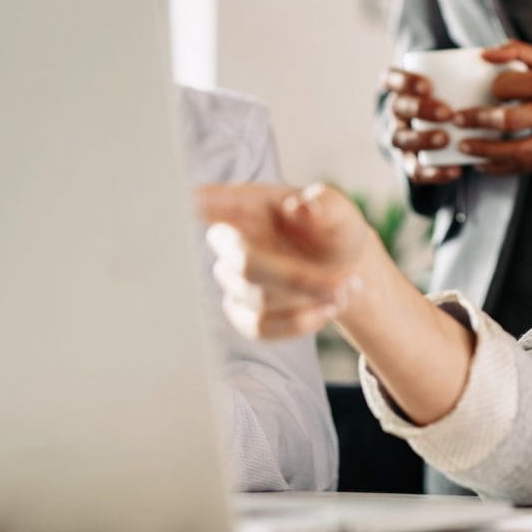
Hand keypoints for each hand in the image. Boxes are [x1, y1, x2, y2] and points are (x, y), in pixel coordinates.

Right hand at [198, 182, 380, 339]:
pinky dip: (297, 324)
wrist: (344, 266)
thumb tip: (301, 208)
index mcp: (246, 204)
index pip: (206, 203)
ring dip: (306, 301)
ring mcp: (233, 277)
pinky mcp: (241, 311)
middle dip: (297, 279)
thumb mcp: (340, 210)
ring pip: (257, 300)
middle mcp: (231, 240)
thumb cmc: (333, 228)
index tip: (187, 203)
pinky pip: (258, 328)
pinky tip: (324, 310)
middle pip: (244, 265)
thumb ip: (325, 204)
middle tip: (342, 283)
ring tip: (343, 290)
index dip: (191, 207)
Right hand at [381, 67, 461, 185]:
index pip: (391, 79)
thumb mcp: (460, 76)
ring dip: (421, 140)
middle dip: (419, 109)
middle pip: (398, 108)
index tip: (429, 85)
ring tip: (446, 139)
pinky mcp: (411, 161)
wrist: (453, 125)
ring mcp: (401, 137)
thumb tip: (491, 54)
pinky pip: (415, 171)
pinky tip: (454, 171)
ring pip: (400, 139)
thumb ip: (472, 65)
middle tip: (447, 112)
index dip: (404, 81)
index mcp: (403, 88)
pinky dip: (432, 173)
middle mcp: (397, 112)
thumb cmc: (459, 93)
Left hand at [454, 42, 531, 174]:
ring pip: (516, 151)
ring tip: (464, 147)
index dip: (491, 89)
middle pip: (508, 120)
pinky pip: (528, 167)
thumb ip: (519, 51)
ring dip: (485, 151)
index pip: (508, 87)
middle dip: (477, 121)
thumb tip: (484, 53)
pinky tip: (483, 166)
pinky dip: (502, 168)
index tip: (485, 92)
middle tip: (456, 120)